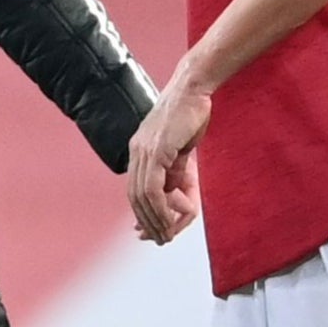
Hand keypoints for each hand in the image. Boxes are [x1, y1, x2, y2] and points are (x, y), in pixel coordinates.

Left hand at [127, 82, 205, 241]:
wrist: (193, 87)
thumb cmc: (191, 112)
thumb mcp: (180, 146)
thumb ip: (174, 168)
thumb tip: (171, 190)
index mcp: (139, 149)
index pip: (134, 187)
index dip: (140, 211)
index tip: (147, 229)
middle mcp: (136, 150)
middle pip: (134, 196)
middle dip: (146, 221)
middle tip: (158, 239)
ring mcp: (145, 150)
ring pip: (142, 196)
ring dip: (154, 219)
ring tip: (165, 235)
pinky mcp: (157, 150)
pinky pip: (154, 187)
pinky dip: (158, 207)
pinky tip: (166, 219)